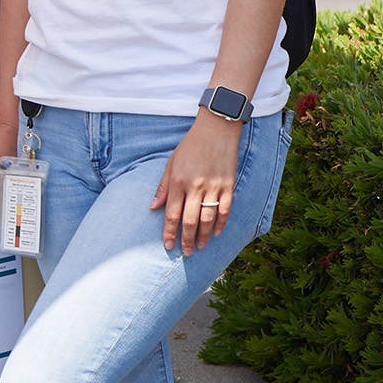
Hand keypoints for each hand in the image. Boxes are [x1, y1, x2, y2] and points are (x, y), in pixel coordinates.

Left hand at [151, 113, 242, 253]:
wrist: (216, 130)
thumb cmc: (190, 146)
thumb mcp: (171, 163)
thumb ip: (163, 186)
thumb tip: (153, 207)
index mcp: (178, 182)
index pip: (171, 214)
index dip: (169, 232)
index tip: (167, 245)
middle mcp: (195, 187)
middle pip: (189, 220)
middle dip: (186, 239)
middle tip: (185, 253)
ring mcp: (214, 187)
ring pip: (208, 218)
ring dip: (204, 235)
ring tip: (200, 246)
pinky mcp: (228, 185)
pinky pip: (225, 209)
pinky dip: (221, 223)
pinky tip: (217, 232)